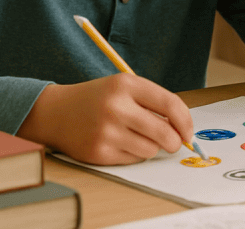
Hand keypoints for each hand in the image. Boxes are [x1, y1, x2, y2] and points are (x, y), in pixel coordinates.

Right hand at [17, 73, 193, 164]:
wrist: (56, 112)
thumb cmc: (97, 99)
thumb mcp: (124, 87)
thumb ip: (153, 102)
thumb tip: (183, 129)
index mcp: (126, 84)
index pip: (170, 104)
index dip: (185, 121)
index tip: (189, 132)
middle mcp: (116, 107)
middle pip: (164, 133)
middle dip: (174, 141)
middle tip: (173, 143)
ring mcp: (106, 131)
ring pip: (150, 149)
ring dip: (151, 147)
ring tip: (136, 136)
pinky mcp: (99, 152)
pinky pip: (133, 159)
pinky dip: (133, 154)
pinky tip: (120, 142)